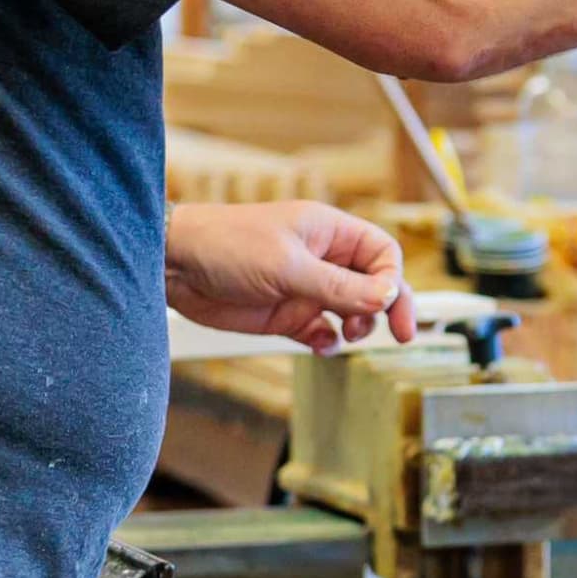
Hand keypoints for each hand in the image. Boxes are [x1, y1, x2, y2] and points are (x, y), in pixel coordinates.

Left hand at [166, 201, 416, 352]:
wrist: (175, 266)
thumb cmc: (227, 244)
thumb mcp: (289, 266)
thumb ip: (339, 286)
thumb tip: (387, 296)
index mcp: (329, 233)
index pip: (381, 254)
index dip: (392, 279)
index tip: (390, 305)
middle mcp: (323, 259)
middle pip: (374, 284)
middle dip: (388, 307)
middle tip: (400, 333)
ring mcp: (305, 288)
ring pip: (352, 311)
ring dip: (358, 325)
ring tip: (349, 334)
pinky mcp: (286, 314)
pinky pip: (322, 330)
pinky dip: (329, 341)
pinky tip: (322, 344)